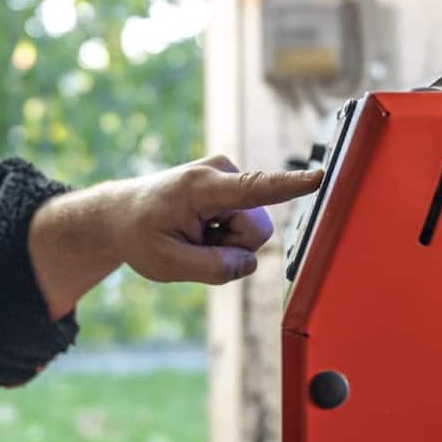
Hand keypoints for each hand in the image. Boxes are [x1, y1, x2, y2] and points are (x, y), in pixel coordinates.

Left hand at [111, 155, 323, 284]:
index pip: (255, 188)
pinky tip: (200, 229)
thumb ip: (213, 269)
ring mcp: (228, 176)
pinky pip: (246, 226)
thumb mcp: (166, 264)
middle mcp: (221, 172)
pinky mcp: (234, 186)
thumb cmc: (140, 235)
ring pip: (252, 232)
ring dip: (226, 243)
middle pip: (256, 232)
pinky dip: (225, 236)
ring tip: (193, 234)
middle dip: (231, 248)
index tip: (320, 176)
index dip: (290, 186)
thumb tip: (250, 263)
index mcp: (202, 187)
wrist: (122, 213)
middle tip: (192, 244)